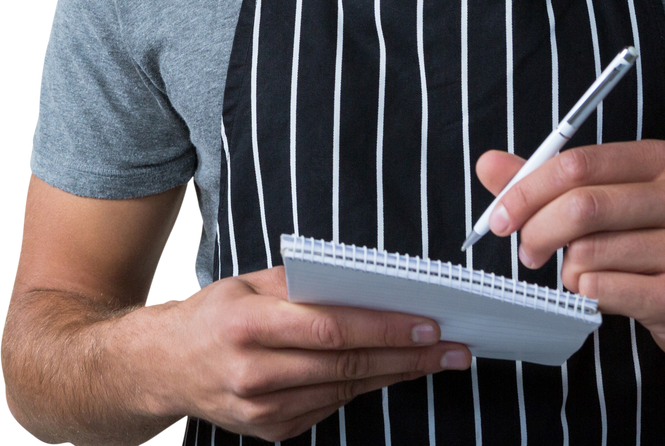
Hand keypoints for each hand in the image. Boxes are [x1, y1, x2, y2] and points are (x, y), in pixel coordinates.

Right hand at [156, 265, 470, 441]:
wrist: (162, 368)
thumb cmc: (213, 314)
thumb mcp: (249, 282)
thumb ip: (303, 283)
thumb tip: (365, 283)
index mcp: (248, 325)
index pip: (330, 327)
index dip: (383, 328)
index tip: (427, 324)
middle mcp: (253, 372)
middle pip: (345, 364)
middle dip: (407, 356)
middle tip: (452, 348)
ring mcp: (261, 410)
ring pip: (344, 389)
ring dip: (396, 374)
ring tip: (435, 359)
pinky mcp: (269, 431)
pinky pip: (329, 406)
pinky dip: (364, 387)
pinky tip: (392, 372)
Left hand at [476, 140, 664, 366]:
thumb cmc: (661, 243)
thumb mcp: (615, 200)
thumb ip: (550, 182)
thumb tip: (488, 164)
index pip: (579, 163)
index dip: (529, 189)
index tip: (502, 215)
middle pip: (582, 205)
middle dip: (537, 230)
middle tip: (525, 250)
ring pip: (589, 252)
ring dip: (566, 269)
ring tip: (579, 273)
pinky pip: (605, 289)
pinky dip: (587, 292)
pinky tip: (601, 291)